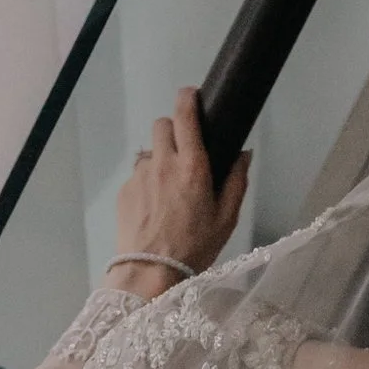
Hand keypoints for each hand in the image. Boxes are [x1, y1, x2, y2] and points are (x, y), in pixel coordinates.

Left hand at [113, 89, 249, 288]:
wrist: (151, 272)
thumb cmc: (195, 246)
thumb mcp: (227, 218)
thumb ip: (236, 181)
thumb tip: (244, 154)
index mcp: (192, 166)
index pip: (185, 115)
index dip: (188, 98)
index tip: (192, 96)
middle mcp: (163, 163)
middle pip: (162, 124)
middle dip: (174, 130)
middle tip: (184, 152)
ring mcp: (140, 175)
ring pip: (149, 151)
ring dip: (160, 158)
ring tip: (168, 187)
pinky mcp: (125, 190)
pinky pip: (138, 174)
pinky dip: (147, 182)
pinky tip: (154, 206)